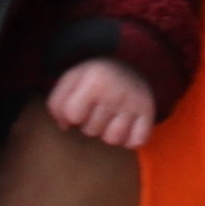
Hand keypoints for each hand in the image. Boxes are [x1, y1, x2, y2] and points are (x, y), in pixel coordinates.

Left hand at [44, 59, 158, 149]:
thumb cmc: (95, 77)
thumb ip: (57, 102)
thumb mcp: (71, 79)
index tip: (80, 105)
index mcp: (95, 79)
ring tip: (110, 118)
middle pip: (91, 130)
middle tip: (97, 108)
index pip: (73, 115)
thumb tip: (64, 126)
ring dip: (108, 133)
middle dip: (89, 123)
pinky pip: (136, 142)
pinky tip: (126, 126)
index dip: (73, 114)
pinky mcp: (148, 113)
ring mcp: (134, 103)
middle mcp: (116, 91)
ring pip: (112, 139)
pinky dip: (130, 139)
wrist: (131, 63)